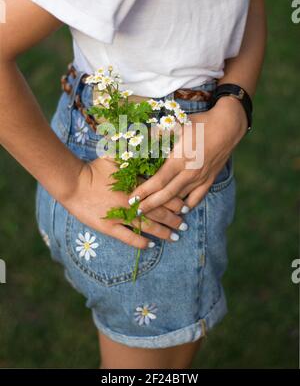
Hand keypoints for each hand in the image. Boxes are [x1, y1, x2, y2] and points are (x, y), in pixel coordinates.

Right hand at [62, 157, 185, 249]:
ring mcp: (119, 216)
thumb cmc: (94, 169)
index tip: (185, 206)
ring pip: (146, 227)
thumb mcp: (115, 156)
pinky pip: (127, 238)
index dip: (175, 201)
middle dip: (173, 219)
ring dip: (163, 232)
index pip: (160, 195)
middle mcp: (130, 202)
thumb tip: (148, 140)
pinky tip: (151, 245)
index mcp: (134, 185)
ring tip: (175, 237)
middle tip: (184, 224)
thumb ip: (132, 150)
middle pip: (157, 212)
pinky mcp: (108, 227)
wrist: (72, 184)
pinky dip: (140, 242)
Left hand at [130, 96, 246, 211]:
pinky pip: (197, 198)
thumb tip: (137, 137)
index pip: (157, 181)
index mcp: (179, 159)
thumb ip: (157, 133)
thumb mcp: (177, 125)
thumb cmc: (200, 123)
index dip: (143, 192)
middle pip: (166, 195)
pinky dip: (187, 206)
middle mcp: (189, 172)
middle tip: (136, 212)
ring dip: (166, 208)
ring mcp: (200, 178)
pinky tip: (180, 211)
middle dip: (150, 205)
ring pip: (181, 199)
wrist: (228, 126)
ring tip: (153, 214)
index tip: (131, 199)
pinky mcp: (209, 180)